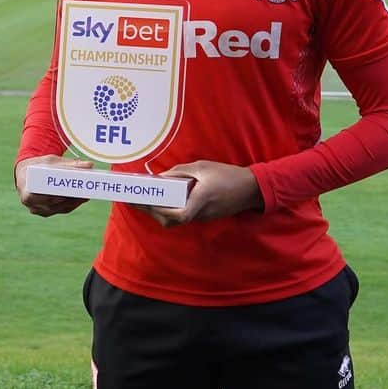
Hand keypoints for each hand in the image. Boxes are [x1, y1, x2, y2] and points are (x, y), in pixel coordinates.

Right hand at [14, 154, 93, 216]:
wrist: (25, 175)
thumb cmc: (37, 166)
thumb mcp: (50, 162)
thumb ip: (69, 164)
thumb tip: (90, 165)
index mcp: (27, 193)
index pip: (44, 196)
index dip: (60, 194)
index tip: (73, 189)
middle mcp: (32, 205)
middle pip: (55, 202)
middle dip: (71, 197)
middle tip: (86, 191)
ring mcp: (39, 210)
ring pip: (60, 207)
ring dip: (74, 202)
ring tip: (87, 194)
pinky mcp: (46, 212)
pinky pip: (61, 210)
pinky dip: (72, 204)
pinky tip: (82, 198)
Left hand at [142, 160, 263, 227]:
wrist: (251, 188)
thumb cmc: (227, 175)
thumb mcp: (202, 167)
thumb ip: (180, 172)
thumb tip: (161, 177)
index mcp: (200, 200)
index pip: (177, 214)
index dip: (158, 210)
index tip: (142, 202)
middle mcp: (200, 213)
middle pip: (171, 221)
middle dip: (152, 212)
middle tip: (136, 201)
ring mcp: (203, 217)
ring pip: (176, 221)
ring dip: (159, 212)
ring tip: (146, 200)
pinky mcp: (205, 217)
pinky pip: (183, 216)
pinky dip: (170, 211)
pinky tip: (164, 200)